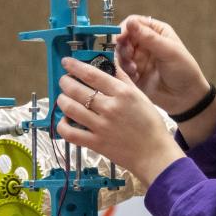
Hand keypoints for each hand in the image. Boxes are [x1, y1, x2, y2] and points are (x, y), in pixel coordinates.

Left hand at [55, 57, 184, 185]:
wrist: (154, 153)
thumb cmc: (150, 124)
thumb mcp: (140, 96)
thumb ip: (123, 79)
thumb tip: (109, 63)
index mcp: (122, 93)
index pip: (91, 74)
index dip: (74, 66)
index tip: (66, 62)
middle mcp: (110, 108)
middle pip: (76, 90)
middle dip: (65, 82)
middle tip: (64, 80)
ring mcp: (101, 126)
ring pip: (70, 109)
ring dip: (61, 100)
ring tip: (63, 98)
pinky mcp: (95, 143)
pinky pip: (70, 133)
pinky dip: (62, 125)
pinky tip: (65, 120)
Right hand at [116, 15, 209, 114]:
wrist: (186, 97)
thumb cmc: (184, 70)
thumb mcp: (169, 51)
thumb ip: (149, 38)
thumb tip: (130, 22)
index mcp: (156, 32)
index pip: (134, 23)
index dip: (124, 29)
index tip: (120, 38)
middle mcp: (145, 43)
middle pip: (123, 38)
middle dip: (123, 47)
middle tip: (128, 55)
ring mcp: (138, 58)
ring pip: (120, 54)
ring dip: (123, 60)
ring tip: (134, 68)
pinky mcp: (133, 73)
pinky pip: (121, 69)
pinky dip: (124, 72)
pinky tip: (135, 76)